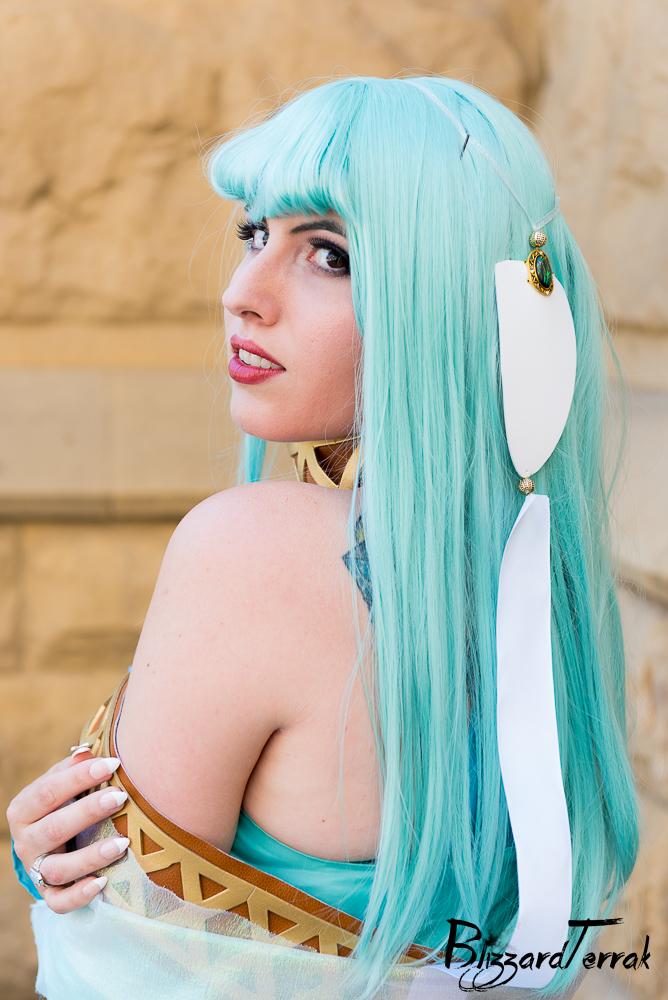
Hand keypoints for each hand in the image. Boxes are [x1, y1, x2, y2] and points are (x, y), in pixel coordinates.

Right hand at [7, 750, 129, 913]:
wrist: (46, 843)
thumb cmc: (60, 804)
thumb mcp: (59, 784)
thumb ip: (71, 768)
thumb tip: (87, 752)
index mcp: (23, 809)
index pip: (48, 792)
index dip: (79, 778)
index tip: (113, 764)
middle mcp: (25, 841)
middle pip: (54, 829)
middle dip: (88, 812)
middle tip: (120, 797)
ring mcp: (35, 870)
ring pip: (58, 869)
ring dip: (90, 856)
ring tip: (122, 843)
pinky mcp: (48, 894)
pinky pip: (60, 902)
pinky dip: (79, 895)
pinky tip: (102, 883)